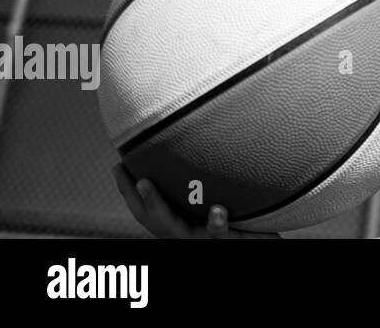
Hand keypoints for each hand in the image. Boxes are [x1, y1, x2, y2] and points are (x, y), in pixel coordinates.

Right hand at [112, 163, 279, 238]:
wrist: (262, 242)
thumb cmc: (241, 220)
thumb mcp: (220, 199)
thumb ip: (207, 181)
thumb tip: (200, 138)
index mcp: (179, 221)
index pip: (145, 206)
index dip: (127, 189)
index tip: (117, 165)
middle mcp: (183, 232)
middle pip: (151, 217)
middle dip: (131, 194)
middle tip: (121, 171)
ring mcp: (200, 239)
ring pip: (173, 226)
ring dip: (156, 204)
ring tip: (145, 182)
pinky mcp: (225, 241)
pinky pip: (218, 234)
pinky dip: (216, 222)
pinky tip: (218, 209)